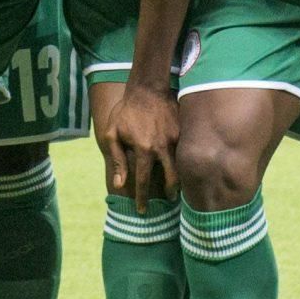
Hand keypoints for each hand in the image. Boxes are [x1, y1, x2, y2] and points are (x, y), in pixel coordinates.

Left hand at [97, 83, 178, 211]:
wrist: (147, 88)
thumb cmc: (126, 111)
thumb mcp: (113, 134)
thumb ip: (117, 160)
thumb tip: (119, 185)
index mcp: (144, 149)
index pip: (144, 181)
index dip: (143, 198)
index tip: (142, 210)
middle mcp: (162, 147)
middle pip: (172, 179)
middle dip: (171, 193)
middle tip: (168, 200)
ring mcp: (176, 139)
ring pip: (183, 167)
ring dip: (181, 180)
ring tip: (177, 188)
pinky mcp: (184, 132)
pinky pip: (186, 152)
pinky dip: (185, 162)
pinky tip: (183, 167)